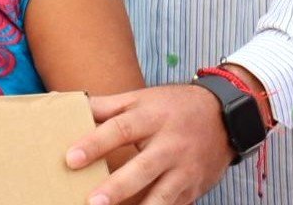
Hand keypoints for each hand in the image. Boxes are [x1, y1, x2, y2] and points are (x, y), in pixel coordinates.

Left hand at [65, 85, 232, 204]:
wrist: (224, 117)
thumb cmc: (173, 107)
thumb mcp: (140, 98)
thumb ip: (105, 106)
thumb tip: (68, 104)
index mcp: (152, 118)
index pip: (120, 129)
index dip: (95, 143)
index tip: (71, 158)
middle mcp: (170, 145)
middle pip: (143, 167)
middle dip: (118, 186)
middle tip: (92, 202)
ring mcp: (185, 170)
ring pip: (163, 196)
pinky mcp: (193, 189)